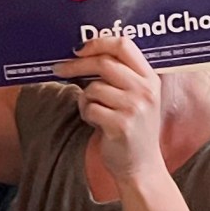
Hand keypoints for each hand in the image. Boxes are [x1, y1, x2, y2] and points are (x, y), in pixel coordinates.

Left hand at [53, 34, 165, 182]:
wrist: (142, 167)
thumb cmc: (133, 130)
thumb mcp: (138, 98)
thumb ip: (121, 76)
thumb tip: (85, 54)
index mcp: (150, 78)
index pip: (124, 45)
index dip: (98, 42)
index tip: (78, 49)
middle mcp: (145, 90)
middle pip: (103, 63)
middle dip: (76, 65)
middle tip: (59, 69)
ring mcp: (135, 108)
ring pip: (93, 88)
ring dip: (85, 99)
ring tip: (94, 112)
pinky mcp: (121, 125)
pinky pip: (90, 108)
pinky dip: (86, 114)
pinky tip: (96, 123)